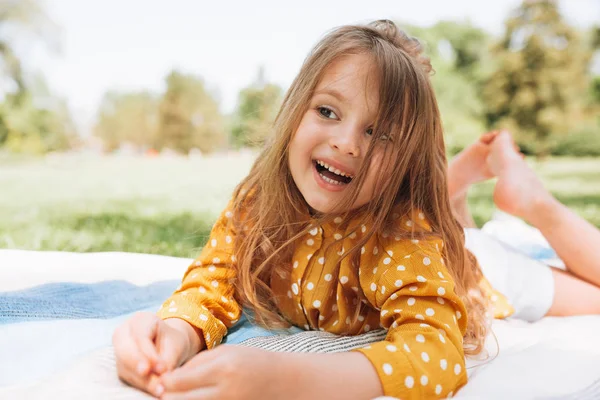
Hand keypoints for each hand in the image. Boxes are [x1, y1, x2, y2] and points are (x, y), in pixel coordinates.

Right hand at [112, 311, 199, 396]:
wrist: (168, 346)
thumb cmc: (173, 341)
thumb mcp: (176, 345)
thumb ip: (168, 359)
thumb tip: (161, 377)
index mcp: (141, 320)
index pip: (141, 337)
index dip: (149, 354)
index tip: (162, 368)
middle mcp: (124, 332)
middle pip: (125, 350)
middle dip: (138, 366)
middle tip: (152, 378)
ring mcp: (119, 349)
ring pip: (124, 366)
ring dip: (141, 380)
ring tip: (158, 389)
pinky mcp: (120, 365)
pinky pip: (127, 376)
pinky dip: (140, 384)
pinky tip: (154, 389)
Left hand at [158, 345, 288, 399]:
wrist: (283, 382)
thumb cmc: (253, 362)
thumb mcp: (225, 353)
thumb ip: (196, 363)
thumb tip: (169, 377)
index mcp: (221, 369)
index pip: (178, 381)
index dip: (163, 381)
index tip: (158, 378)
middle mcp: (224, 392)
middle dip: (166, 396)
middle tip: (162, 391)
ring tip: (178, 395)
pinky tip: (193, 398)